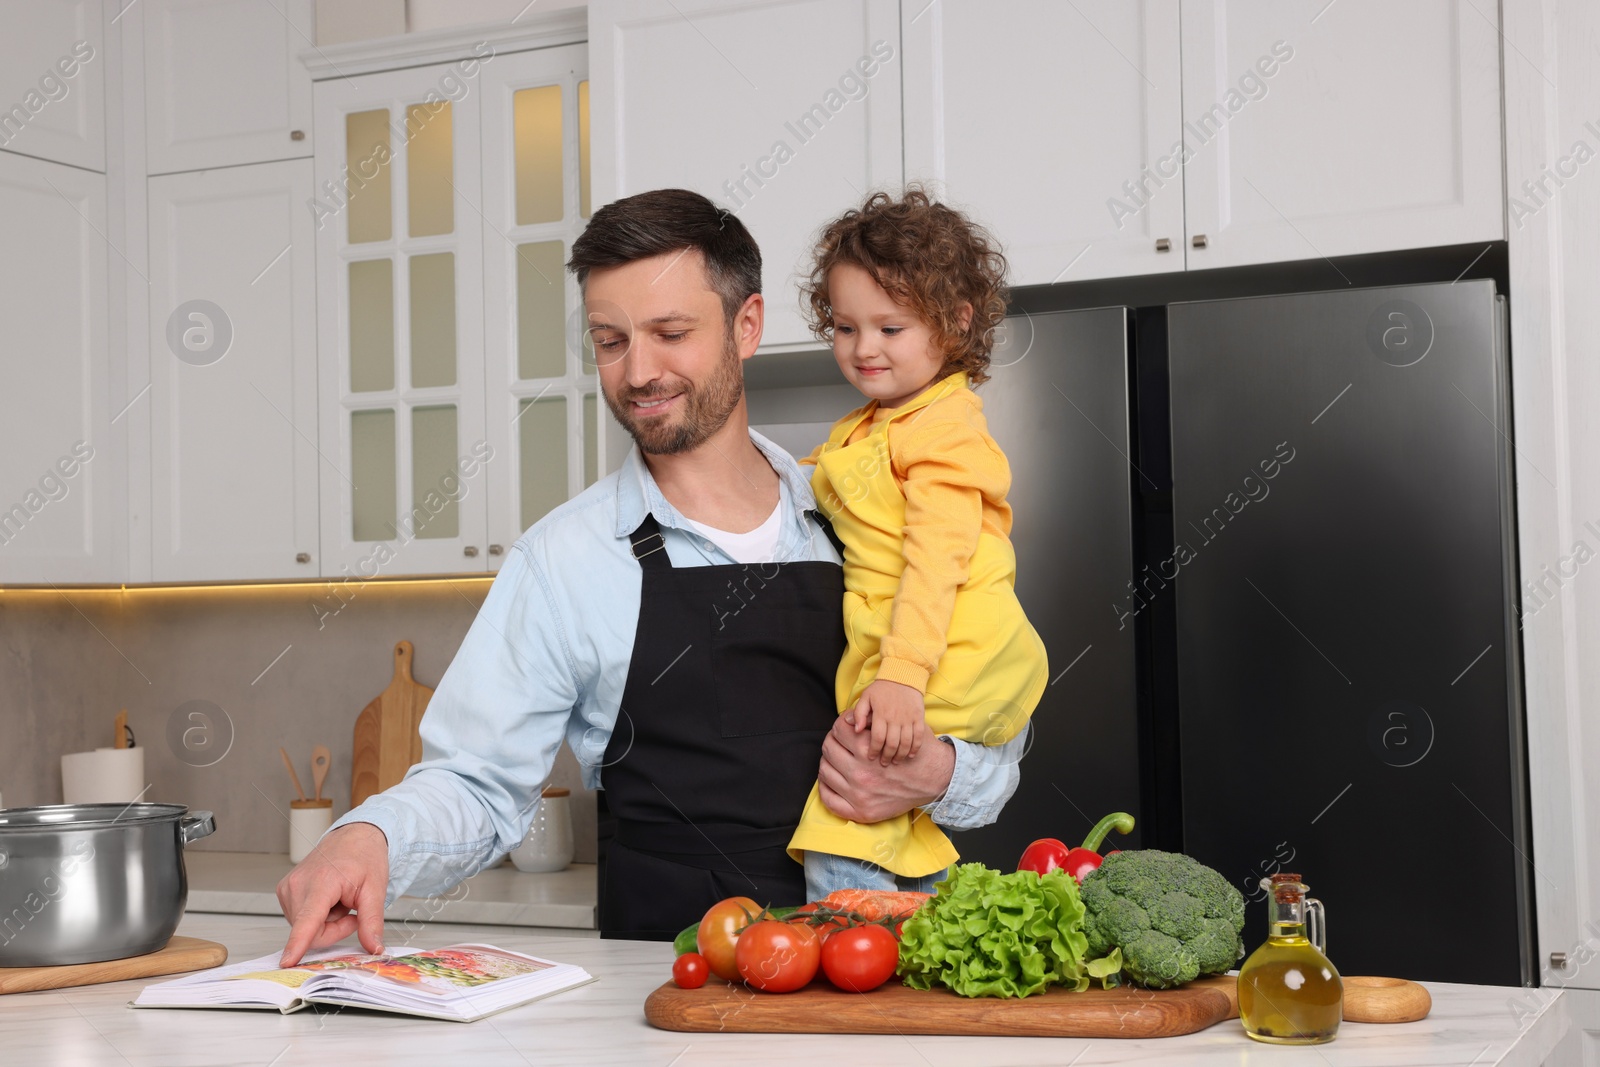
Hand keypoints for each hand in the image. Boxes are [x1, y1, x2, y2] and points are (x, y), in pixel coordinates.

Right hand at [275, 822, 389, 966]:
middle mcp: (299, 884)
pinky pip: (300, 920)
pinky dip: (317, 916)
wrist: (353, 837)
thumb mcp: (376, 890)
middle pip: (311, 932)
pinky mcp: (284, 891)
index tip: (287, 961)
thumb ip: (372, 922)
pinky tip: (328, 899)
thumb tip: (374, 948)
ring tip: (339, 900)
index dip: (298, 943)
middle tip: (351, 910)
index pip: (308, 919)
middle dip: (334, 929)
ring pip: (304, 929)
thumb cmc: (364, 857)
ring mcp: (288, 887)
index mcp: (322, 881)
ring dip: (325, 922)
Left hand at [818, 713, 953, 823]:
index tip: (846, 728)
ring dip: (828, 762)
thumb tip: (846, 718)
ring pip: (825, 771)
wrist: (936, 779)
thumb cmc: (917, 751)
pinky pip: (829, 800)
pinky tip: (832, 780)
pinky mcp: (861, 811)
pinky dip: (825, 788)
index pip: (838, 729)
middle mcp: (860, 772)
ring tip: (837, 759)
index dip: (840, 725)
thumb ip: (872, 721)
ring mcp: (859, 794)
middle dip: (833, 741)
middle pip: (828, 748)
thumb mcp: (899, 728)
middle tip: (840, 743)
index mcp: (867, 749)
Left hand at [849, 679, 925, 764]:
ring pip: (906, 742)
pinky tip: (910, 755)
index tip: (870, 758)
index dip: (873, 750)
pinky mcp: (919, 717)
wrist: (903, 675)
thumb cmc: (882, 688)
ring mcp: (909, 718)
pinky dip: (915, 748)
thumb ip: (859, 713)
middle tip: (883, 764)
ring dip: (900, 755)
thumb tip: (855, 730)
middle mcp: (895, 717)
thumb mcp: (866, 697)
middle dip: (887, 756)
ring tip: (895, 762)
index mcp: (881, 713)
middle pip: (891, 743)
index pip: (877, 738)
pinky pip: (919, 736)